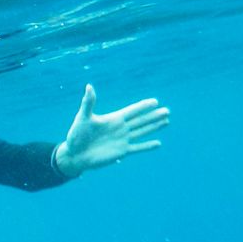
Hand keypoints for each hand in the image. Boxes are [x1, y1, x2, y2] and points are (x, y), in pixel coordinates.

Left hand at [54, 84, 168, 176]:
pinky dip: (147, 146)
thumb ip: (88, 103)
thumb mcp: (82, 118)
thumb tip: (89, 86)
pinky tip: (158, 144)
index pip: (132, 111)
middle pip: (141, 120)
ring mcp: (122, 140)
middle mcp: (120, 128)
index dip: (143, 106)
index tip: (155, 101)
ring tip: (167, 121)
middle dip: (154, 116)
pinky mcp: (121, 152)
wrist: (75, 155)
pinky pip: (137, 148)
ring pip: (142, 132)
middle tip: (167, 111)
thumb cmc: (76, 135)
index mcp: (113, 119)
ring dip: (154, 127)